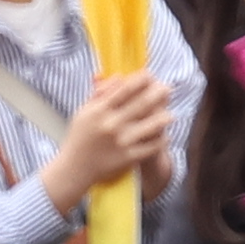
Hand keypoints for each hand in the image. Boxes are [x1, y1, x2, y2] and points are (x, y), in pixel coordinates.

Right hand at [49, 70, 182, 213]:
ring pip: (152, 126)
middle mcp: (112, 124)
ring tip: (170, 115)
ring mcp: (122, 142)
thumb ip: (100, 93)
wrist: (75, 168)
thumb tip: (120, 77)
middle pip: (142, 104)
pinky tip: (164, 136)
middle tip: (168, 89)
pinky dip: (161, 140)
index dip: (141, 80)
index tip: (150, 75)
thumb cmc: (80, 136)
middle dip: (159, 94)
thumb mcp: (84, 111)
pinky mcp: (128, 158)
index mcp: (100, 110)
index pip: (125, 89)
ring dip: (164, 118)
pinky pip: (152, 147)